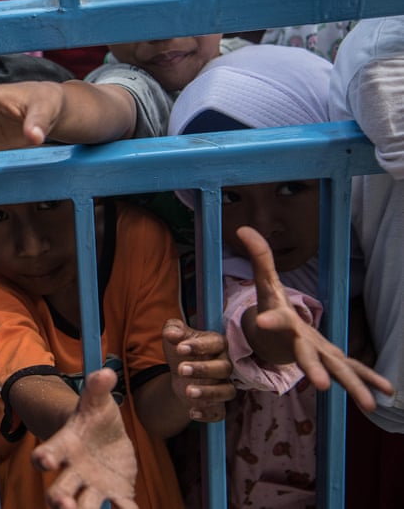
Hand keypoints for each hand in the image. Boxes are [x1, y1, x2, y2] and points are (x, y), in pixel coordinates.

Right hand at [32, 369, 138, 508]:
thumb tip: (106, 373)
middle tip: (63, 504)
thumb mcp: (97, 402)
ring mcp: (93, 487)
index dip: (44, 458)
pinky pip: (121, 508)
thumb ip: (97, 388)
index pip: (48, 454)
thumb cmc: (95, 419)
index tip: (44, 461)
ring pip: (85, 506)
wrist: (107, 439)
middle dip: (59, 500)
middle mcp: (74, 472)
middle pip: (60, 490)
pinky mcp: (115, 495)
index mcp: (65, 447)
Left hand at [162, 318, 234, 421]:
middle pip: (224, 368)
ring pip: (227, 391)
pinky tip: (192, 412)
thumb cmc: (181, 350)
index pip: (215, 343)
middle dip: (203, 369)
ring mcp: (223, 386)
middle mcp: (225, 365)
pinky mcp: (218, 405)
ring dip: (208, 392)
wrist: (181, 373)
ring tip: (188, 391)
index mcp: (217, 344)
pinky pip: (219, 412)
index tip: (179, 348)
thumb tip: (171, 333)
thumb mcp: (174, 336)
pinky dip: (207, 414)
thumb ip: (172, 329)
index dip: (199, 346)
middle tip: (181, 369)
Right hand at [238, 226, 394, 411]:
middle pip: (307, 356)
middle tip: (321, 385)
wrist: (271, 340)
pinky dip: (370, 378)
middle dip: (314, 369)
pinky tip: (389, 390)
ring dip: (353, 386)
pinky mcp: (333, 359)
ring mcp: (319, 353)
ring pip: (336, 370)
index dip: (270, 320)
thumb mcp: (265, 282)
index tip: (262, 322)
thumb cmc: (270, 308)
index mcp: (282, 323)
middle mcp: (300, 342)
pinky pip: (353, 369)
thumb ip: (259, 256)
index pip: (276, 320)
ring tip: (371, 405)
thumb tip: (243, 227)